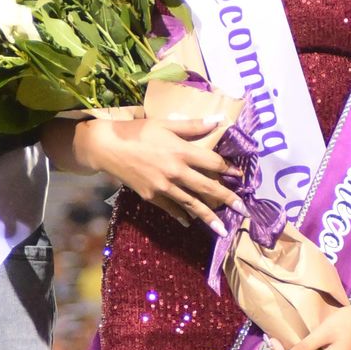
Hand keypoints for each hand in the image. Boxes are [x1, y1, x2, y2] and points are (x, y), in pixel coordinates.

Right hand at [79, 114, 244, 233]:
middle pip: (208, 187)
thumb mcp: (165, 124)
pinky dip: (182, 215)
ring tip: (222, 230)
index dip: (229, 170)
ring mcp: (163, 186)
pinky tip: (190, 222)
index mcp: (182, 151)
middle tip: (243, 210)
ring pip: (192, 204)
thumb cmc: (137, 131)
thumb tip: (218, 120)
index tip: (241, 177)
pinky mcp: (151, 196)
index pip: (213, 163)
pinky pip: (171, 208)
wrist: (107, 147)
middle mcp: (176, 171)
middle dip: (227, 199)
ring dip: (209, 217)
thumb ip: (193, 125)